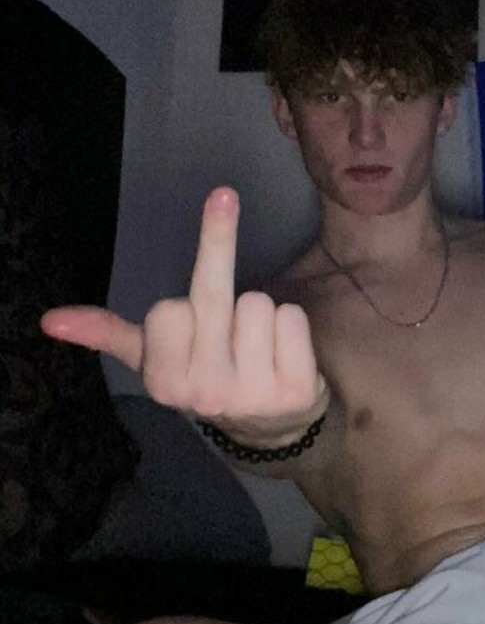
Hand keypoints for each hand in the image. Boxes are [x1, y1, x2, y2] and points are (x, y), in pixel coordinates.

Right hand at [41, 187, 328, 446]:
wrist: (271, 428)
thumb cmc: (209, 376)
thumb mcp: (157, 361)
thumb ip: (110, 335)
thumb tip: (51, 319)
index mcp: (165, 384)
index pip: (167, 310)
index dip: (182, 309)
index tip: (190, 328)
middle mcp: (206, 392)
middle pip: (213, 296)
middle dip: (218, 240)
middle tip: (224, 194)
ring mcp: (252, 393)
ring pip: (258, 303)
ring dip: (260, 314)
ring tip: (255, 345)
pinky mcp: (295, 388)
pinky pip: (291, 318)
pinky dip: (290, 326)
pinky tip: (281, 353)